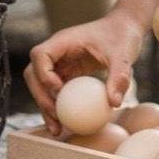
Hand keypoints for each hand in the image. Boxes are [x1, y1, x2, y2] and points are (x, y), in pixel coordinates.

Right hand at [25, 13, 143, 134]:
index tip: (60, 91)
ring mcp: (60, 62)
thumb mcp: (123, 56)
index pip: (40, 55)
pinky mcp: (67, 72)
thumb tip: (113, 103)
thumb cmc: (122, 36)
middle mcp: (57, 51)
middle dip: (40, 96)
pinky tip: (64, 125)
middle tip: (56, 118)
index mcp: (64, 41)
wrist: (125, 29)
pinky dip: (56, 106)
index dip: (44, 74)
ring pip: (40, 84)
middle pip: (33, 73)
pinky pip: (54, 91)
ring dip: (45, 105)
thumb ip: (119, 77)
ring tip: (57, 129)